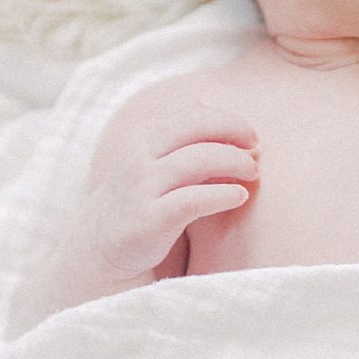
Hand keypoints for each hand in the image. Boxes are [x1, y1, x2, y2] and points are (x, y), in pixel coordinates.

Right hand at [84, 102, 259, 288]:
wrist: (102, 245)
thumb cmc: (142, 197)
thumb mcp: (155, 160)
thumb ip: (184, 140)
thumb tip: (228, 124)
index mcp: (143, 137)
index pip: (191, 112)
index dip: (226, 119)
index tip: (249, 136)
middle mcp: (139, 157)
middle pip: (196, 127)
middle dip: (233, 132)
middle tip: (256, 148)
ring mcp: (142, 187)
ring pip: (198, 160)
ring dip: (234, 162)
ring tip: (252, 173)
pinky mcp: (149, 220)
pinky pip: (193, 200)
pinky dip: (222, 195)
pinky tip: (239, 196)